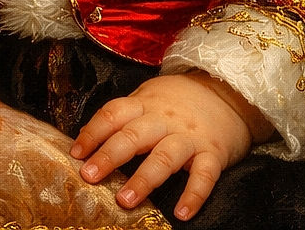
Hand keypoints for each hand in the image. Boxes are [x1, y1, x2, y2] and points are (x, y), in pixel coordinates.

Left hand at [70, 71, 271, 220]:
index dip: (93, 132)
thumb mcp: (150, 97)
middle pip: (134, 135)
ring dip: (144, 178)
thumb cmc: (181, 100)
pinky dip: (194, 194)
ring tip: (125, 200)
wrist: (229, 91)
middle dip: (109, 155)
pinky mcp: (214, 152)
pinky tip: (182, 213)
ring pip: (164, 156)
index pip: (114, 113)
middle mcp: (165, 118)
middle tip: (89, 176)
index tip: (75, 153)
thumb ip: (126, 116)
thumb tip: (87, 140)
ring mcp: (189, 135)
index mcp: (146, 104)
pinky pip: (204, 175)